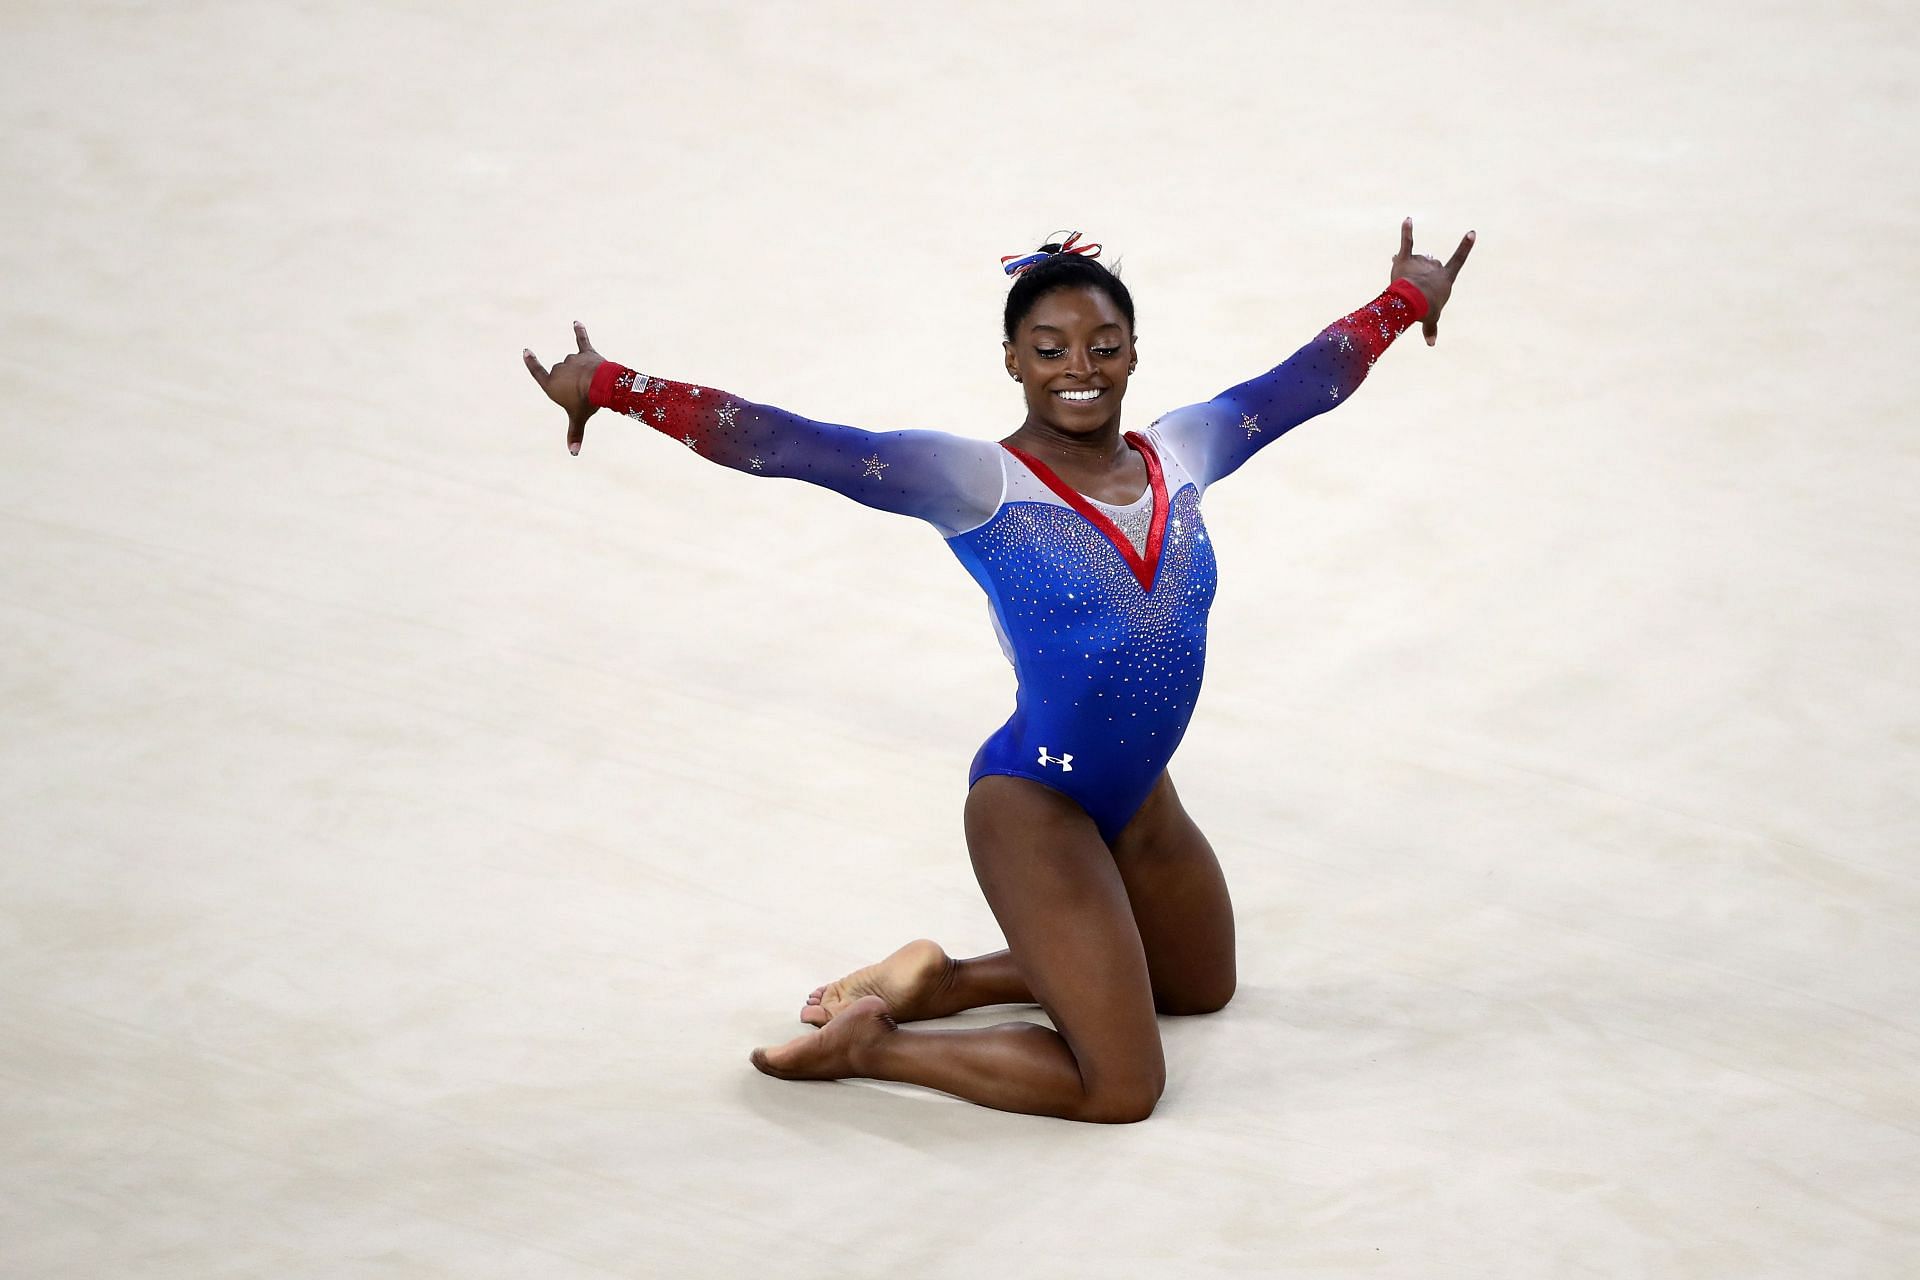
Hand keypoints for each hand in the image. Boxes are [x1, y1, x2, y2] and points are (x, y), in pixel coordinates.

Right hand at [524, 321, 605, 453]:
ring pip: (573, 363)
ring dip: (581, 370)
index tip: (526, 351)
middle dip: (572, 382)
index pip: (538, 372)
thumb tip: (574, 453)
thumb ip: (575, 434)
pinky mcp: (586, 352)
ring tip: (592, 382)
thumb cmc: (586, 402)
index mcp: (551, 384)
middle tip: (583, 392)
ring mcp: (572, 360)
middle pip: (561, 374)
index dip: (532, 363)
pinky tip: (576, 321)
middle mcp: (558, 369)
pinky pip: (582, 340)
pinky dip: (579, 331)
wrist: (601, 385)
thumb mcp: (578, 418)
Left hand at [1390, 218, 1474, 346]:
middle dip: (1422, 275)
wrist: (1412, 301)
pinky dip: (1406, 230)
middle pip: (1430, 265)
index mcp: (1445, 278)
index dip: (1465, 247)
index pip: (1458, 260)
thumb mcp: (1431, 319)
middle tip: (1415, 291)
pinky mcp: (1405, 258)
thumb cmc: (1425, 309)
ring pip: (1415, 260)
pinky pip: (1406, 241)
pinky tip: (1408, 219)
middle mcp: (1435, 266)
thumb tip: (1431, 344)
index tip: (1471, 232)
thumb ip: (1430, 328)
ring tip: (1404, 284)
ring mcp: (1420, 261)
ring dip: (1409, 269)